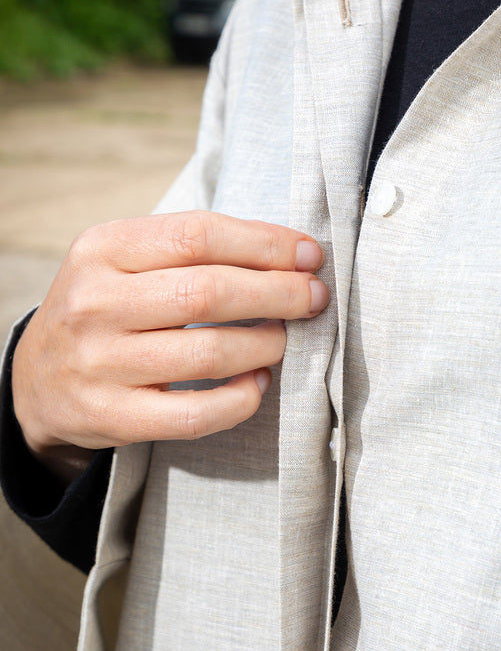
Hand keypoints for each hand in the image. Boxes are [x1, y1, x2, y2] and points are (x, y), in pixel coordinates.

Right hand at [11, 211, 328, 473]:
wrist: (37, 380)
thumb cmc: (107, 307)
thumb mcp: (125, 260)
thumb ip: (193, 250)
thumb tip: (293, 253)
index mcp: (102, 247)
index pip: (198, 234)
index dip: (265, 243)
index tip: (309, 255)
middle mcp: (95, 302)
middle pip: (207, 293)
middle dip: (278, 293)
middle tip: (314, 298)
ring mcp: (99, 363)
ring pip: (208, 353)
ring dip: (265, 345)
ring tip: (284, 339)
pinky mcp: (112, 416)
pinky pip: (195, 414)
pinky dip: (241, 400)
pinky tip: (258, 385)